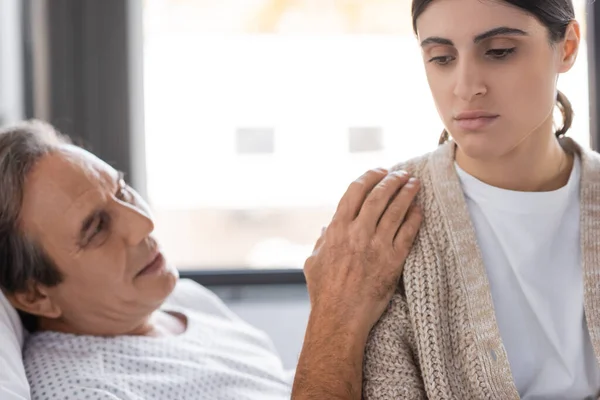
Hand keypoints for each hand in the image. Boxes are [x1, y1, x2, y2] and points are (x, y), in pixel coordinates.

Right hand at [303, 168, 421, 333]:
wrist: (340, 318)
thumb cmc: (325, 293)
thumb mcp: (314, 262)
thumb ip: (322, 241)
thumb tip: (328, 227)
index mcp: (337, 230)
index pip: (354, 192)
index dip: (369, 177)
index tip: (379, 171)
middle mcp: (357, 233)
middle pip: (378, 196)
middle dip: (392, 180)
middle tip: (402, 173)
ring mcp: (376, 246)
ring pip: (395, 210)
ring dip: (406, 193)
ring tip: (415, 183)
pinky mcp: (393, 261)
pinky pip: (408, 233)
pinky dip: (415, 217)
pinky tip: (420, 208)